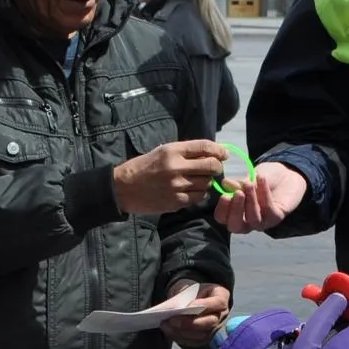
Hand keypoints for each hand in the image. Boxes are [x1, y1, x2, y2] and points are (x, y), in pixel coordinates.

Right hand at [113, 140, 227, 214]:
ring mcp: (177, 186)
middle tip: (215, 168)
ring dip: (206, 181)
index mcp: (172, 151)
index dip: (219, 150)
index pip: (204, 147)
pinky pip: (198, 197)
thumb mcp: (162, 152)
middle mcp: (176, 167)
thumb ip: (184, 152)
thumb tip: (210, 154)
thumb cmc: (143, 167)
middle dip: (217, 166)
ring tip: (197, 180)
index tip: (224, 154)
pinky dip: (199, 193)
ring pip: (206, 183)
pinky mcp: (176, 201)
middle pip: (210, 166)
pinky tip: (191, 190)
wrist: (123, 188)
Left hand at [160, 281, 230, 347]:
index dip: (204, 306)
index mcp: (222, 296)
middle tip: (172, 320)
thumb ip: (186, 297)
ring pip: (201, 335)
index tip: (187, 306)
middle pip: (210, 322)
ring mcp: (215, 328)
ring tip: (166, 325)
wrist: (190, 299)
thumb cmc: (190, 291)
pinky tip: (168, 331)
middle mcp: (222, 315)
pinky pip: (194, 342)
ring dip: (182, 332)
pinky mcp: (206, 338)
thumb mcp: (189, 288)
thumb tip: (177, 309)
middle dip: (190, 323)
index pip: (219, 303)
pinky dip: (180, 338)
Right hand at [213, 161, 306, 232]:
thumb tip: (225, 183)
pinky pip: (268, 209)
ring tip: (249, 184)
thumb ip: (237, 184)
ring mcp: (262, 222)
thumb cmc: (261, 179)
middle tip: (238, 193)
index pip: (223, 218)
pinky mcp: (276, 218)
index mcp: (234, 213)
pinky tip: (261, 179)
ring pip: (253, 220)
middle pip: (236, 226)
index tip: (224, 195)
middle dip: (235, 211)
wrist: (284, 175)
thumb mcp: (247, 178)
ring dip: (250, 202)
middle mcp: (246, 222)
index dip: (222, 210)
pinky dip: (264, 193)